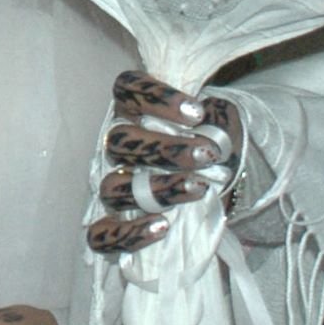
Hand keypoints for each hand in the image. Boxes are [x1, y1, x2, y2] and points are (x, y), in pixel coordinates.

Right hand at [87, 72, 244, 255]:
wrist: (219, 186)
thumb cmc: (212, 146)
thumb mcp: (222, 123)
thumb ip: (216, 119)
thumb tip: (211, 128)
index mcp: (136, 109)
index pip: (128, 88)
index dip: (156, 98)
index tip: (197, 112)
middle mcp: (117, 145)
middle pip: (120, 140)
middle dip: (166, 149)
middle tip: (207, 154)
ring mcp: (112, 185)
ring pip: (113, 187)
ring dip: (158, 188)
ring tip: (197, 188)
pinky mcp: (111, 226)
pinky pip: (101, 236)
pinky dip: (129, 234)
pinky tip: (163, 227)